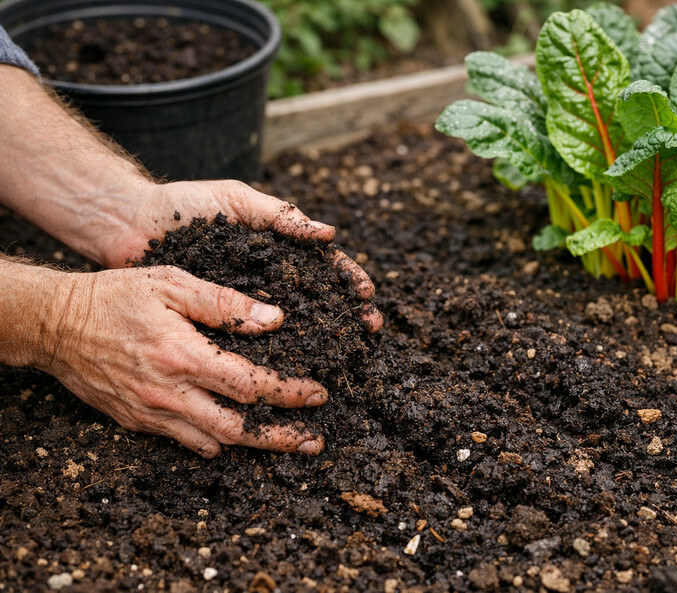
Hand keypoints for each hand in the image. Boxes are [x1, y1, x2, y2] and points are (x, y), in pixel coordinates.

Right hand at [38, 265, 330, 457]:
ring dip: (253, 446)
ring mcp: (152, 412)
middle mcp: (169, 392)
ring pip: (214, 443)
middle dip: (281, 437)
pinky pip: (185, 442)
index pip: (250, 385)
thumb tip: (274, 320)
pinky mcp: (137, 421)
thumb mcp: (173, 283)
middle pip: (238, 429)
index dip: (289, 393)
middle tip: (315, 441)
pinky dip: (215, 443)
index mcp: (184, 355)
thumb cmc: (117, 295)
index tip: (318, 394)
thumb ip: (225, 304)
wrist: (56, 323)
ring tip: (287, 444)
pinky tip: (235, 438)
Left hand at [98, 179, 382, 331]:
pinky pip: (250, 343)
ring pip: (291, 327)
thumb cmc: (183, 206)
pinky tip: (293, 369)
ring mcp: (244, 305)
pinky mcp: (218, 325)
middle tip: (368, 330)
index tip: (367, 294)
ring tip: (343, 353)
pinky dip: (275, 357)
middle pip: (319, 301)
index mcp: (278, 250)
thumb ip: (280, 215)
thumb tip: (329, 232)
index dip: (349, 280)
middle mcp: (268, 281)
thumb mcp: (236, 200)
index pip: (325, 266)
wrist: (128, 226)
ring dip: (321, 340)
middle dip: (347, 315)